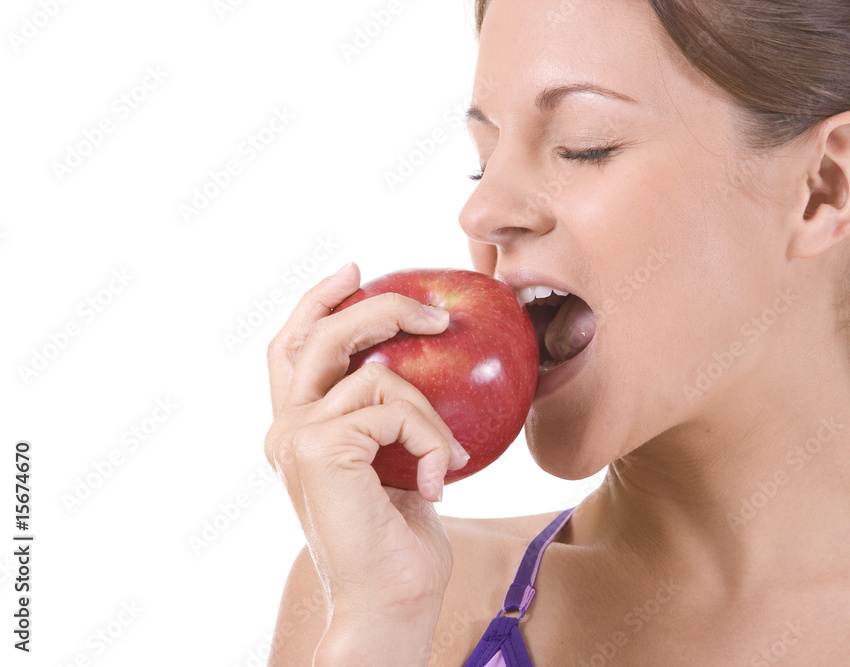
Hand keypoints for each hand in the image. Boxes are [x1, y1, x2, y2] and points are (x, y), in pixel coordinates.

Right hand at [264, 262, 469, 624]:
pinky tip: (439, 481)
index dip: (318, 301)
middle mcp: (286, 429)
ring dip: (429, 410)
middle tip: (434, 315)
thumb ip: (390, 418)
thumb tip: (425, 367)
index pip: (292, 347)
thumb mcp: (397, 462)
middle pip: (319, 335)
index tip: (355, 270)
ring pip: (375, 374)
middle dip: (379, 308)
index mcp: (298, 430)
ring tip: (447, 457)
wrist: (390, 600)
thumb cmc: (400, 540)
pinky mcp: (321, 448)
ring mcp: (297, 437)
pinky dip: (431, 438)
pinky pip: (396, 409)